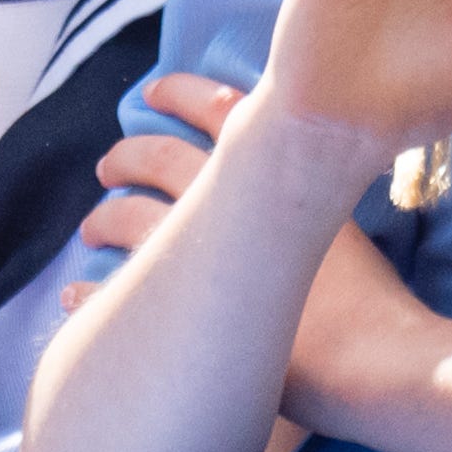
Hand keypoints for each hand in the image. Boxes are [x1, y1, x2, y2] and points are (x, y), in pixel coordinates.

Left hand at [70, 74, 423, 435]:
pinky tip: (75, 293)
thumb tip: (287, 180)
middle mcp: (227, 200)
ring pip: (126, 217)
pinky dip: (89, 289)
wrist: (376, 361)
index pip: (215, 107)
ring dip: (102, 218)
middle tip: (109, 164)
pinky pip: (111, 293)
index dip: (180, 91)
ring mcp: (198, 255)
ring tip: (91, 227)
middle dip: (128, 154)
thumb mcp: (343, 223)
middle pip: (157, 158)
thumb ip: (309, 194)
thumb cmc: (371, 299)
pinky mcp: (181, 314)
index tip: (153, 89)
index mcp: (273, 168)